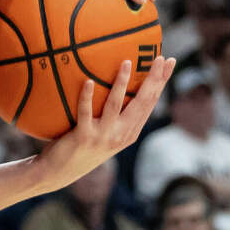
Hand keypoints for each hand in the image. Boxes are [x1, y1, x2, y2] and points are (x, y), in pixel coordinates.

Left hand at [35, 57, 173, 192]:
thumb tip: (113, 80)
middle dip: (154, 80)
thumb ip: (113, 114)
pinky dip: (87, 96)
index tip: (170, 61)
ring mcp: (104, 136)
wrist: (59, 171)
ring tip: (126, 62)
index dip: (161, 82)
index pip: (150, 103)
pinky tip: (87, 81)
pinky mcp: (84, 137)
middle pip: (142, 103)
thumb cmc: (81, 146)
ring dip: (122, 83)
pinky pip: (85, 112)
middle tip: (160, 58)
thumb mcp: (104, 132)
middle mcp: (122, 134)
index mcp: (130, 132)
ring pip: (116, 106)